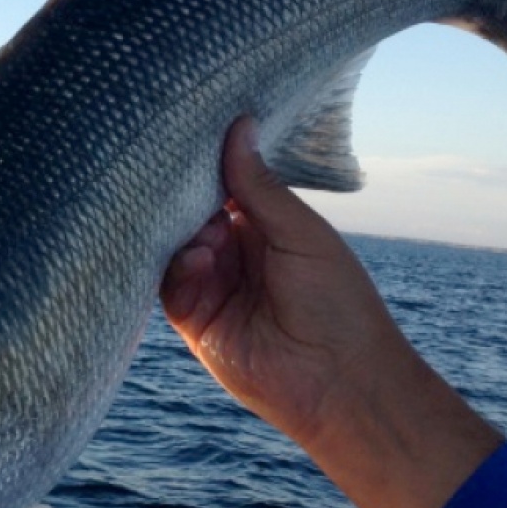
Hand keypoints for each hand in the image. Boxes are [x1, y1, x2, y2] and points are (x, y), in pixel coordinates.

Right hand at [161, 117, 501, 507]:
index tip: (190, 135)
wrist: (338, 381)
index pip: (227, 186)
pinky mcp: (196, 321)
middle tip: (177, 177)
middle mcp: (237, 253)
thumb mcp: (301, 232)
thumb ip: (259, 185)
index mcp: (269, 227)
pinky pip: (168, 287)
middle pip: (194, 213)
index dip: (210, 164)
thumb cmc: (337, 301)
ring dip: (183, 233)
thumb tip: (238, 126)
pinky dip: (176, 268)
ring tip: (203, 230)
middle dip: (185, 197)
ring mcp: (214, 286)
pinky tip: (199, 259)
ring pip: (174, 247)